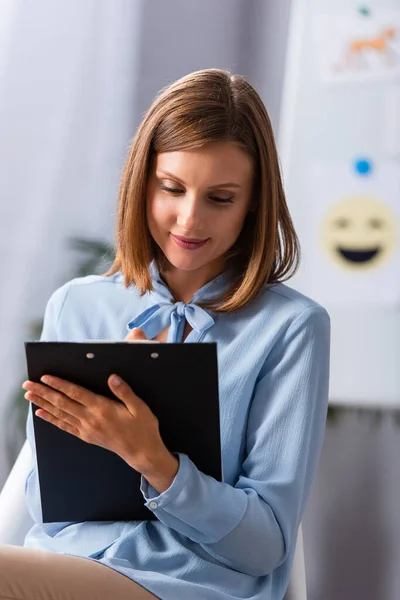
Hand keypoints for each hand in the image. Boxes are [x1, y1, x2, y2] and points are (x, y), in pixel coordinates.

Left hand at [22, 328, 177, 488]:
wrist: (142, 453)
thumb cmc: (143, 428)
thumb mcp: (139, 407)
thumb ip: (124, 391)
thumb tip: (112, 377)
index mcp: (103, 409)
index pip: (76, 393)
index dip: (59, 384)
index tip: (45, 377)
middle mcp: (90, 419)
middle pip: (62, 403)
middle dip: (43, 392)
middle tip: (27, 384)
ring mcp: (86, 429)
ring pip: (60, 414)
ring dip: (43, 403)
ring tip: (29, 396)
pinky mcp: (86, 436)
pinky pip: (64, 426)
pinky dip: (51, 419)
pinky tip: (42, 413)